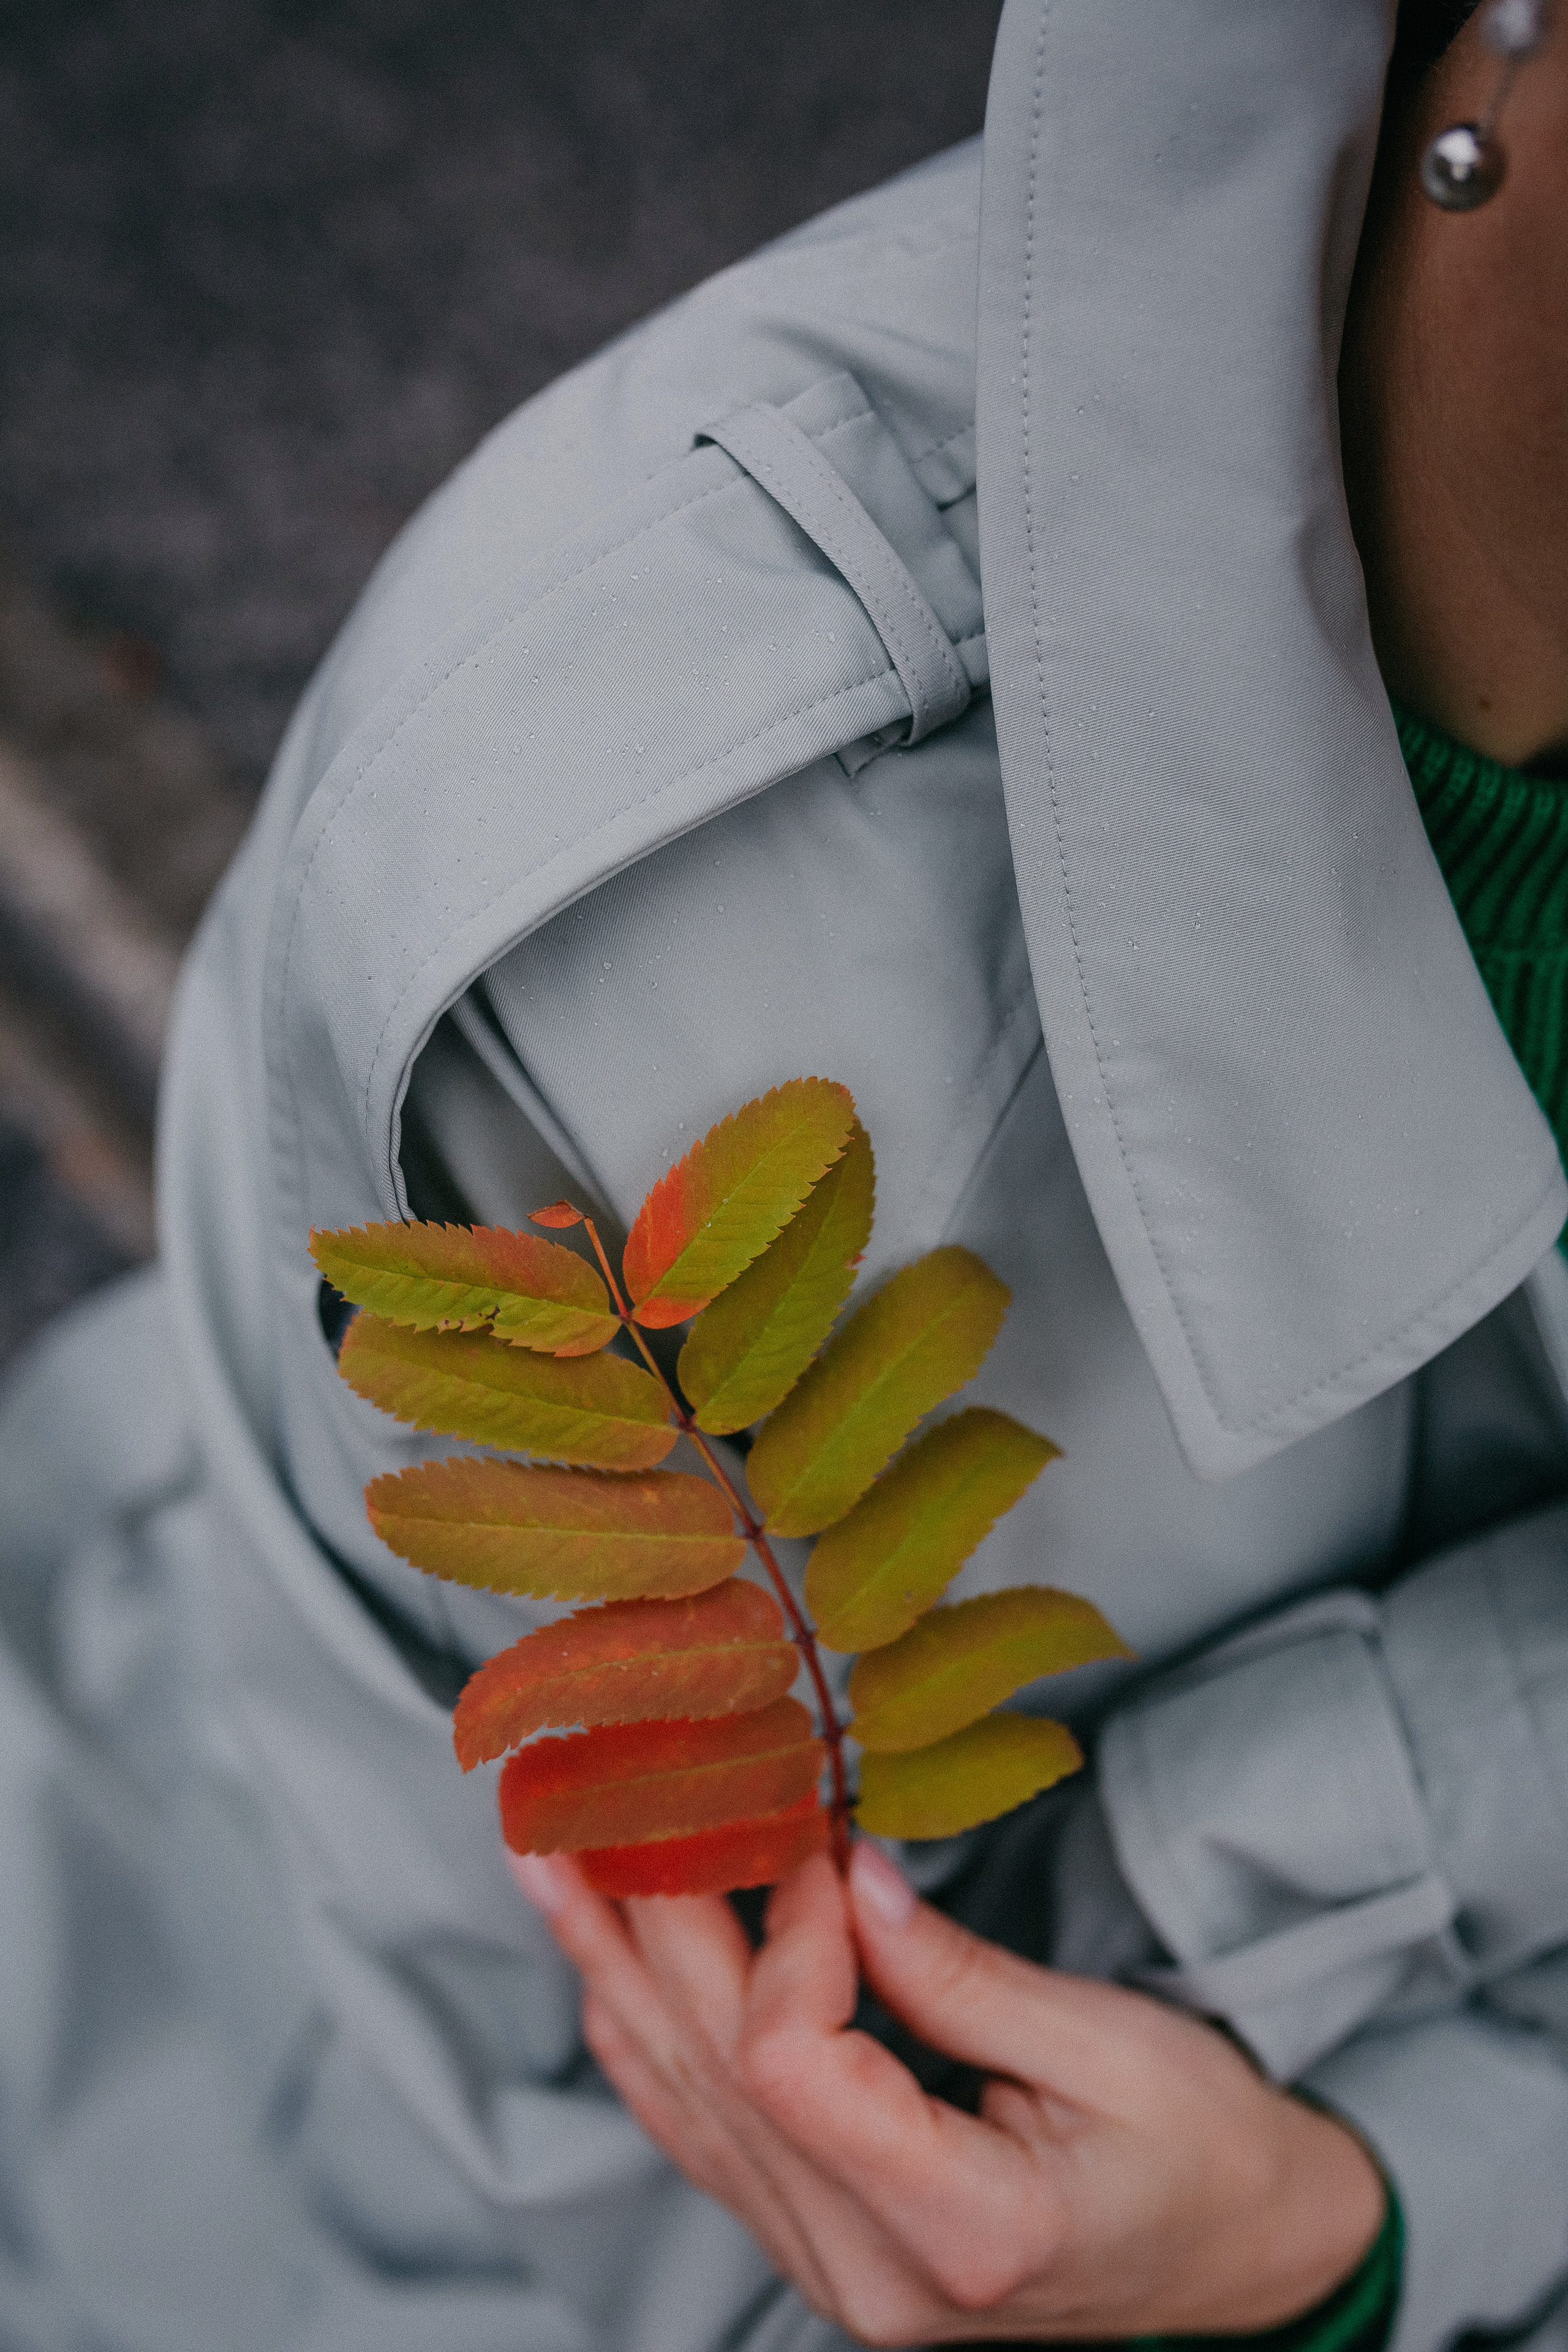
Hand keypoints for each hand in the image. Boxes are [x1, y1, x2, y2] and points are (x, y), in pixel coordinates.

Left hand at [511, 1841, 1385, 2346]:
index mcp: (961, 2236)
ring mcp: (833, 2271)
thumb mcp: (1114, 2049)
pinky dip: (644, 2036)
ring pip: (683, 2100)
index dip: (787, 1938)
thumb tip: (848, 1873)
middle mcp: (868, 2274)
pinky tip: (600, 1962)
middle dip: (652, 1913)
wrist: (1244, 2267)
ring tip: (548, 1854)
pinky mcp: (822, 2242)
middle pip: (715, 2073)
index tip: (818, 1841)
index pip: (794, 2070)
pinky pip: (702, 2134)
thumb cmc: (1207, 2155)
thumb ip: (960, 1974)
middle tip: (601, 1789)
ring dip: (612, 1963)